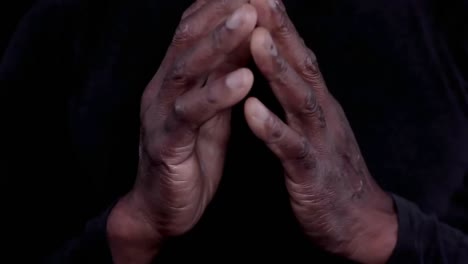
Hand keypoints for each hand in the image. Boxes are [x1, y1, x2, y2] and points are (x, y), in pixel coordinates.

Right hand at [107, 1, 256, 262]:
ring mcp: (160, 115)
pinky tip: (243, 79)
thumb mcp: (210, 109)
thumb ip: (221, 75)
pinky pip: (190, 116)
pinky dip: (216, 95)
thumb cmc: (191, 155)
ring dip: (218, 41)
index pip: (193, 28)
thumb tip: (246, 39)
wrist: (164, 206)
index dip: (219, 3)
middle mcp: (163, 89)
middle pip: (188, 38)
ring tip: (248, 18)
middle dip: (220, 10)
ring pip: (186, 69)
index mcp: (176, 78)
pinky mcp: (166, 145)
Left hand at [246, 1, 396, 262]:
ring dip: (277, 69)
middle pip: (302, 66)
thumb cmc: (328, 169)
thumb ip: (298, 96)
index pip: (300, 56)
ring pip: (298, 99)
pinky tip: (252, 110)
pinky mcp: (310, 174)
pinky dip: (272, 128)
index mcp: (318, 103)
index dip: (280, 25)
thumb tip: (279, 64)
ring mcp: (318, 142)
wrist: (357, 219)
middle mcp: (321, 115)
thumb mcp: (315, 125)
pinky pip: (289, 149)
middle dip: (279, 31)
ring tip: (256, 40)